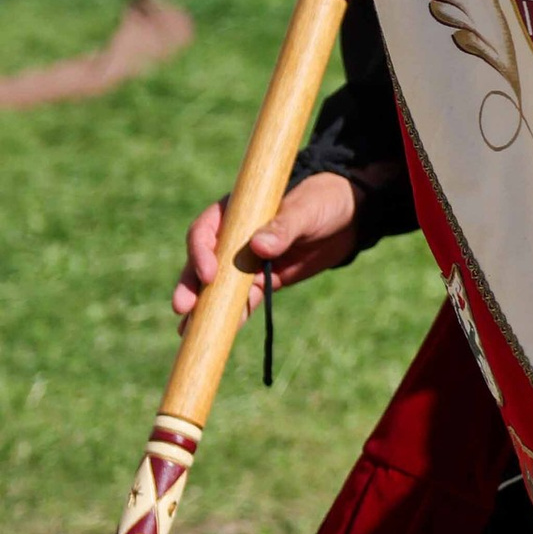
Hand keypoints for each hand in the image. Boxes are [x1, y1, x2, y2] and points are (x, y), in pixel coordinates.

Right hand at [172, 171, 361, 321]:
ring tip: (189, 331)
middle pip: (204, 262)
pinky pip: (244, 300)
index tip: (209, 274)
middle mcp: (233, 238)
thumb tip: (259, 247)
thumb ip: (284, 227)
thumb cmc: (323, 201)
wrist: (349, 217)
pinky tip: (222, 332)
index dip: (201, 252)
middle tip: (182, 308)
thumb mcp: (306, 210)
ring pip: (219, 286)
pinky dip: (234, 315)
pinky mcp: (263, 280)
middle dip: (191, 285)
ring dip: (205, 308)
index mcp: (236, 212)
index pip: (206, 230)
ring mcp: (246, 261)